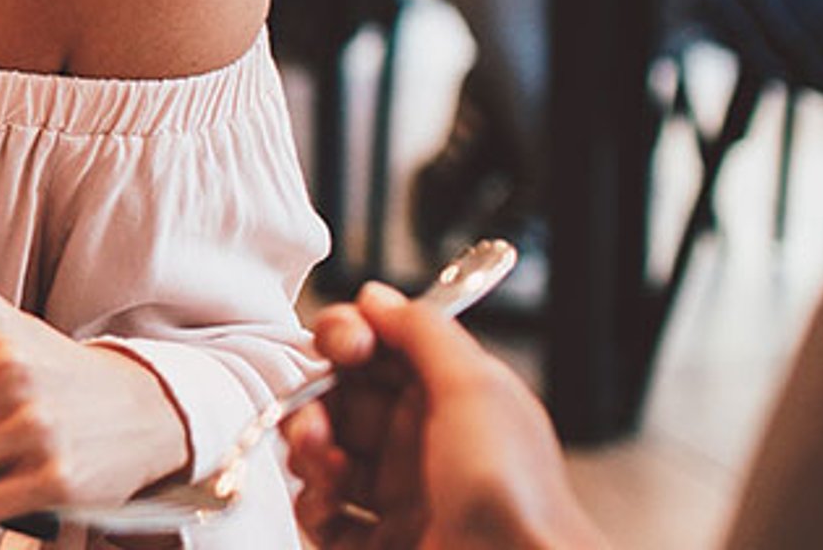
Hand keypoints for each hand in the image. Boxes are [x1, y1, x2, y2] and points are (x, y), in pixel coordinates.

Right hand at [284, 282, 601, 549]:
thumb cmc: (513, 495)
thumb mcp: (476, 388)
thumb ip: (423, 331)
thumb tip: (377, 296)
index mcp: (450, 397)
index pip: (381, 349)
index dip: (350, 340)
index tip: (343, 345)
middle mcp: (422, 443)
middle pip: (341, 400)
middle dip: (316, 400)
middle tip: (317, 419)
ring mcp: (399, 495)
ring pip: (325, 455)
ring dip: (309, 452)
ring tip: (325, 465)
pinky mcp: (378, 542)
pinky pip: (323, 516)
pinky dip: (314, 505)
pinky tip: (328, 504)